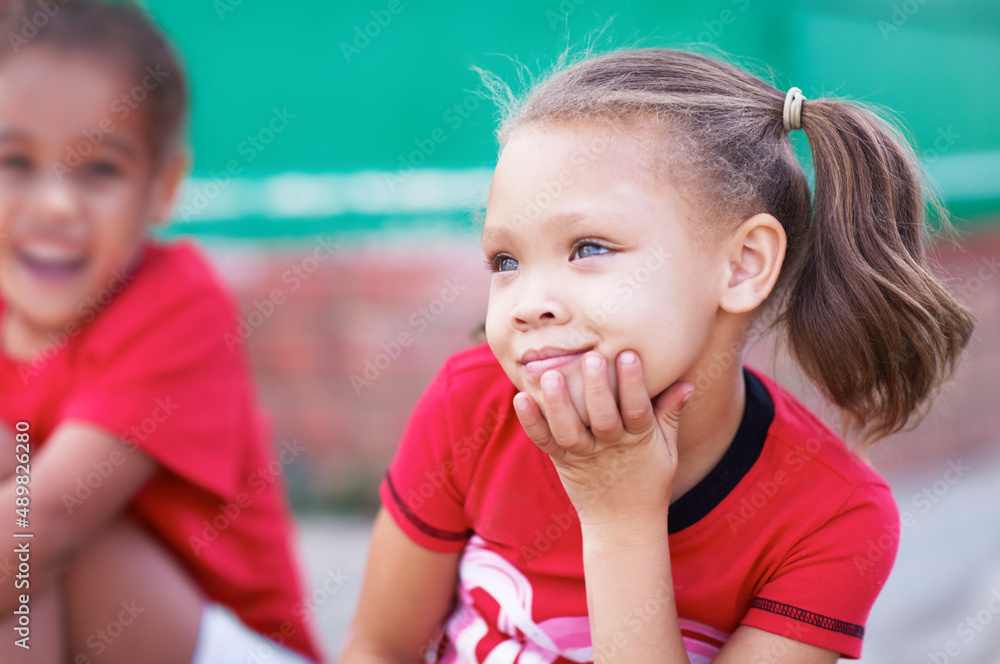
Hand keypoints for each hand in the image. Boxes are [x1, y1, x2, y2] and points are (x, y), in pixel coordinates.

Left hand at [513, 350, 693, 525]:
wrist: (622, 525)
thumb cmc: (648, 480)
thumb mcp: (667, 450)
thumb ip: (670, 414)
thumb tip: (688, 383)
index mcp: (638, 440)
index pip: (637, 409)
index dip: (634, 383)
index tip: (628, 354)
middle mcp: (609, 447)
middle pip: (602, 418)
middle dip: (596, 388)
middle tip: (590, 358)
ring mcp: (583, 455)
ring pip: (569, 430)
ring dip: (558, 403)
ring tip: (550, 375)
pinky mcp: (561, 460)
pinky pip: (545, 441)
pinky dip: (531, 422)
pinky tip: (521, 398)